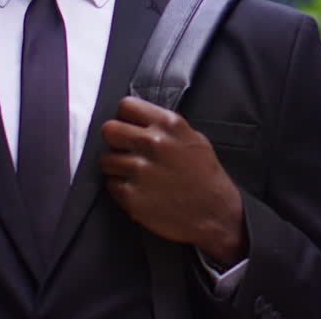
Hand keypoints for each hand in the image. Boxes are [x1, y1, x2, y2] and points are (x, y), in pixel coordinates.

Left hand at [100, 96, 248, 265]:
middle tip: (126, 151)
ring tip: (135, 175)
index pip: (126, 106)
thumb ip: (165, 127)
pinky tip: (138, 190)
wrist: (214, 213)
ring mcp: (139, 170)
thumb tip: (138, 122)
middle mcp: (152, 143)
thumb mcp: (194, 138)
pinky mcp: (131, 195)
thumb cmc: (205, 176)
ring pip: (106, 160)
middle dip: (115, 140)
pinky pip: (110, 184)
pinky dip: (120, 188)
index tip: (130, 127)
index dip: (126, 118)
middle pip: (109, 130)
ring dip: (116, 167)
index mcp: (169, 125)